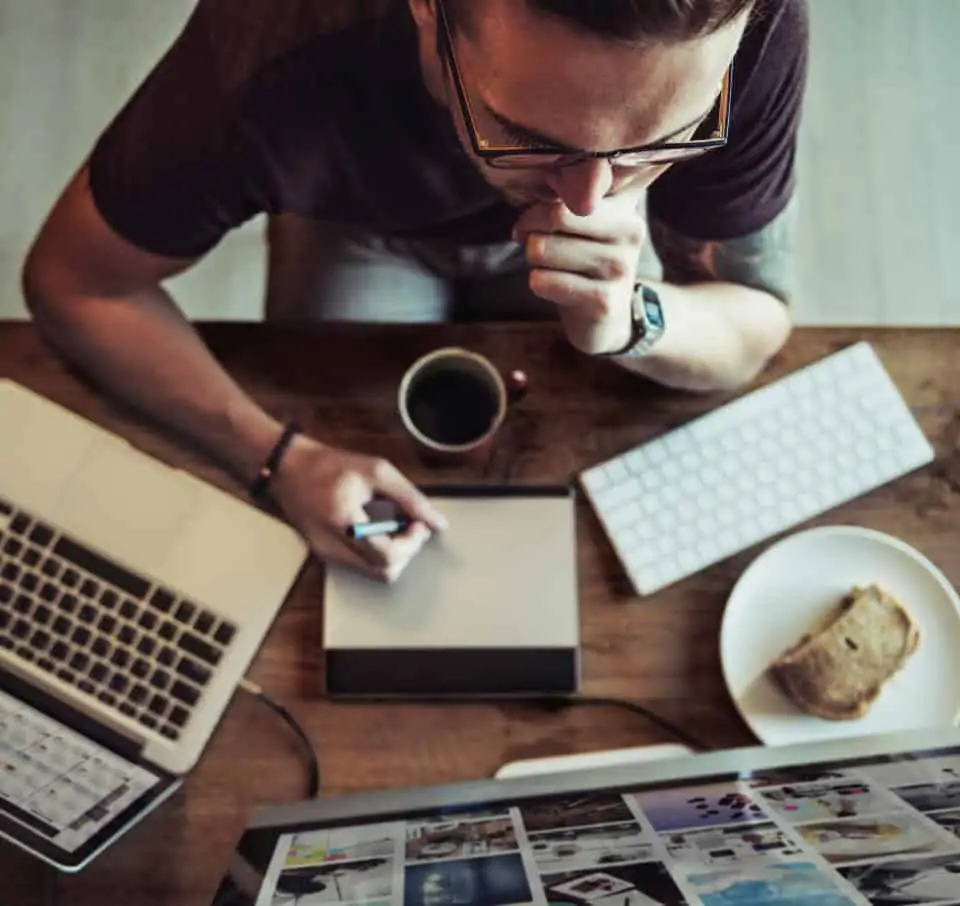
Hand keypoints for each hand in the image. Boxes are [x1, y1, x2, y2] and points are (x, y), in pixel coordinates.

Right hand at [269, 434, 447, 582]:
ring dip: (394, 553)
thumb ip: (409, 498)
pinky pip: (360, 564)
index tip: (419, 524)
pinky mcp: (324, 554)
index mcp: (343, 522)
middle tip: (412, 526)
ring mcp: (326, 554)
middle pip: (384, 572)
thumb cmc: (330, 465)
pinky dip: (377, 551)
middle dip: (406, 551)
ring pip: (374, 573)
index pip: (388, 556)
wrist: (287, 468)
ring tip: (395, 525)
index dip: (412, 544)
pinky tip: (377, 528)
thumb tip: (438, 523)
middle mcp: (332, 546)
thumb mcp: (376, 471)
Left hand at [514, 194, 646, 354]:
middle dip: (530, 229)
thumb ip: (567, 199)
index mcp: (625, 205)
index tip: (533, 219)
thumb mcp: (583, 225)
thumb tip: (545, 179)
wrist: (606, 319)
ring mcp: (620, 268)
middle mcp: (630, 232)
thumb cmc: (585, 264)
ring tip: (546, 265)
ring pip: (544, 248)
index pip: (574, 187)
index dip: (542, 202)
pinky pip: (546, 281)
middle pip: (557, 215)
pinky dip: (537, 282)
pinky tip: (550, 286)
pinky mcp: (603, 301)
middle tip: (528, 240)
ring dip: (533, 259)